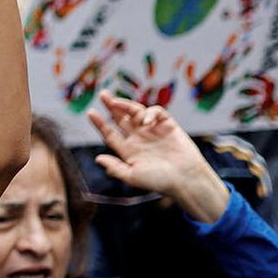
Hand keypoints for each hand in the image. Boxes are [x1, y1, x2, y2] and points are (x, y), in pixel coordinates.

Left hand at [87, 91, 227, 222]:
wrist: (187, 179)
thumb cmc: (161, 181)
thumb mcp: (134, 177)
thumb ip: (115, 168)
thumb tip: (98, 159)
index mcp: (129, 151)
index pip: (110, 134)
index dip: (100, 123)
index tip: (90, 112)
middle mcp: (139, 139)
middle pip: (121, 118)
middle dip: (111, 106)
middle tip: (102, 95)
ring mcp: (153, 131)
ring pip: (135, 112)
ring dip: (125, 104)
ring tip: (114, 102)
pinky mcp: (168, 126)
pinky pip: (156, 112)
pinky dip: (150, 112)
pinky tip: (146, 121)